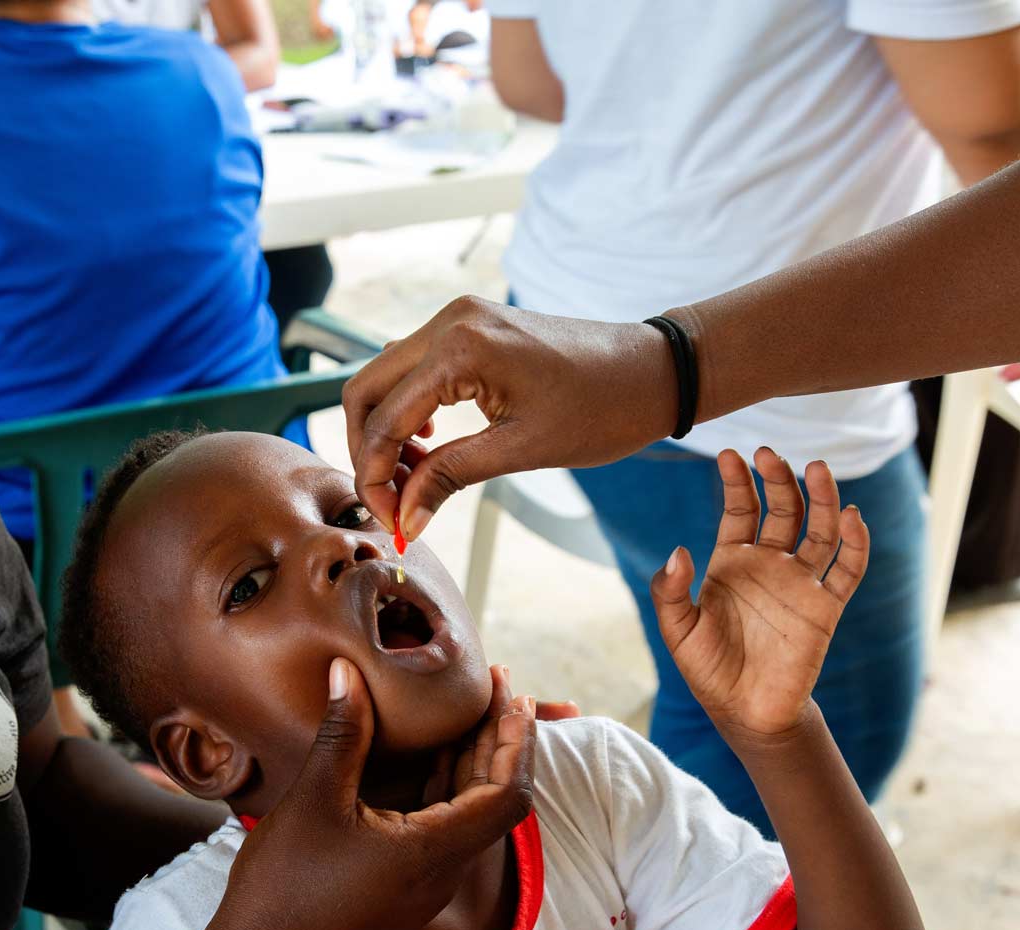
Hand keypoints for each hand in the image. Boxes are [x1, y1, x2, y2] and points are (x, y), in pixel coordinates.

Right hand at [206, 658, 536, 929]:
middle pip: (496, 801)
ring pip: (470, 816)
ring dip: (475, 763)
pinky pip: (443, 831)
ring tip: (469, 709)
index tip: (508, 692)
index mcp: (434, 854)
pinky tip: (430, 756)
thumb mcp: (313, 800)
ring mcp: (425, 887)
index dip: (518, 739)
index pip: (509, 793)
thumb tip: (347, 670)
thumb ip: (342, 732)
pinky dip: (447, 789)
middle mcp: (443, 874)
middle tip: (493, 683)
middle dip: (500, 739)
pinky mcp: (403, 891)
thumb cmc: (283, 890)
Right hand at [342, 296, 674, 539]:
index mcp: (460, 350)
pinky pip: (414, 369)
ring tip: (413, 481)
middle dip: (368, 451)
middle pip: (365, 389)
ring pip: (385, 378)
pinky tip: (430, 446)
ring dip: (386, 432)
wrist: (654, 371)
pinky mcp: (469, 327)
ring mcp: (457, 318)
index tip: (389, 521)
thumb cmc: (603, 408)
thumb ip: (450, 478)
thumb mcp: (522, 451)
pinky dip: (408, 410)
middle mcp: (449, 322)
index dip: (375, 477)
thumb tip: (403, 519)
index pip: (384, 418)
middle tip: (389, 503)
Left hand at [650, 448, 867, 740]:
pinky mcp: (826, 608)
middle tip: (770, 455)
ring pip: (819, 530)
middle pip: (782, 510)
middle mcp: (770, 564)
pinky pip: (847, 570)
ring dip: (821, 499)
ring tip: (817, 469)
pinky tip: (852, 518)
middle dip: (778, 480)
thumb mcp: (678, 630)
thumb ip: (671, 591)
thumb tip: (679, 550)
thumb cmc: (708, 669)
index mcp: (732, 562)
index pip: (740, 510)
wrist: (745, 712)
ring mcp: (800, 583)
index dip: (737, 482)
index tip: (731, 455)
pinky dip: (854, 544)